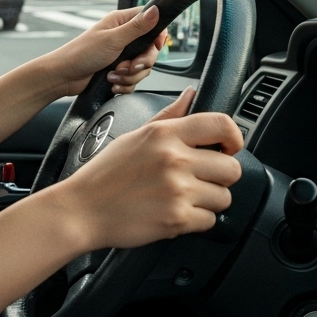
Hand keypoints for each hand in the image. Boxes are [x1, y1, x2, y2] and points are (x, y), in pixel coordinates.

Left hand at [35, 5, 168, 97]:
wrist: (64, 77)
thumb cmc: (82, 53)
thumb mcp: (113, 39)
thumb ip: (137, 27)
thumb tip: (156, 10)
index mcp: (121, 22)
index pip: (150, 22)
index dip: (157, 36)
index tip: (156, 46)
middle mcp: (123, 37)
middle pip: (149, 50)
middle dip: (142, 63)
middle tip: (129, 67)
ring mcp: (121, 55)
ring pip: (142, 68)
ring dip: (130, 76)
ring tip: (113, 75)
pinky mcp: (118, 71)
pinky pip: (133, 80)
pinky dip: (124, 85)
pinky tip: (112, 83)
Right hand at [51, 88, 243, 251]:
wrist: (81, 210)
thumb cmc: (105, 174)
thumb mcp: (135, 136)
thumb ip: (169, 116)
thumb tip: (191, 94)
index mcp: (164, 134)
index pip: (221, 125)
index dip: (234, 138)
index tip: (229, 147)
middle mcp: (174, 159)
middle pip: (232, 168)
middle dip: (220, 177)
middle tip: (200, 180)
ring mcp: (177, 190)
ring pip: (224, 197)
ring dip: (208, 201)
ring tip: (181, 198)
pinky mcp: (177, 219)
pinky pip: (210, 221)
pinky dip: (196, 222)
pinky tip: (173, 213)